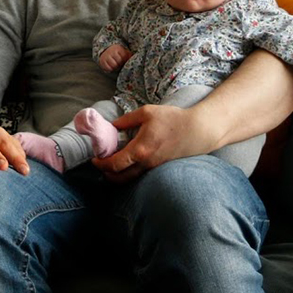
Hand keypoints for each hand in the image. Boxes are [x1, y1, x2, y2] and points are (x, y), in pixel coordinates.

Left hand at [91, 104, 206, 182]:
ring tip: (111, 163)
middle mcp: (146, 163)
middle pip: (120, 177)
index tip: (94, 158)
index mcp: (140, 150)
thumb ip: (126, 120)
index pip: (114, 164)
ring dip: (117, 175)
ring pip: (130, 179)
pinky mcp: (161, 168)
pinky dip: (129, 172)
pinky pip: (141, 175)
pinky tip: (128, 162)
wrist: (199, 131)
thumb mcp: (146, 113)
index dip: (101, 163)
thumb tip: (113, 125)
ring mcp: (155, 168)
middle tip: (100, 163)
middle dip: (106, 173)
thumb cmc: (173, 119)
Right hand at [98, 44, 132, 71]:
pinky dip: (111, 69)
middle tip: (120, 63)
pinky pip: (108, 68)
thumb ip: (129, 55)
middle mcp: (111, 52)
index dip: (125, 60)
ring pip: (114, 66)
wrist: (105, 51)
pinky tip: (112, 67)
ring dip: (116, 67)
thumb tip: (134, 59)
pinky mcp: (102, 61)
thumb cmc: (118, 53)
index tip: (124, 60)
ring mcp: (106, 57)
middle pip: (119, 62)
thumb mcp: (124, 52)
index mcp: (118, 48)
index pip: (124, 56)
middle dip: (120, 64)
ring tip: (116, 65)